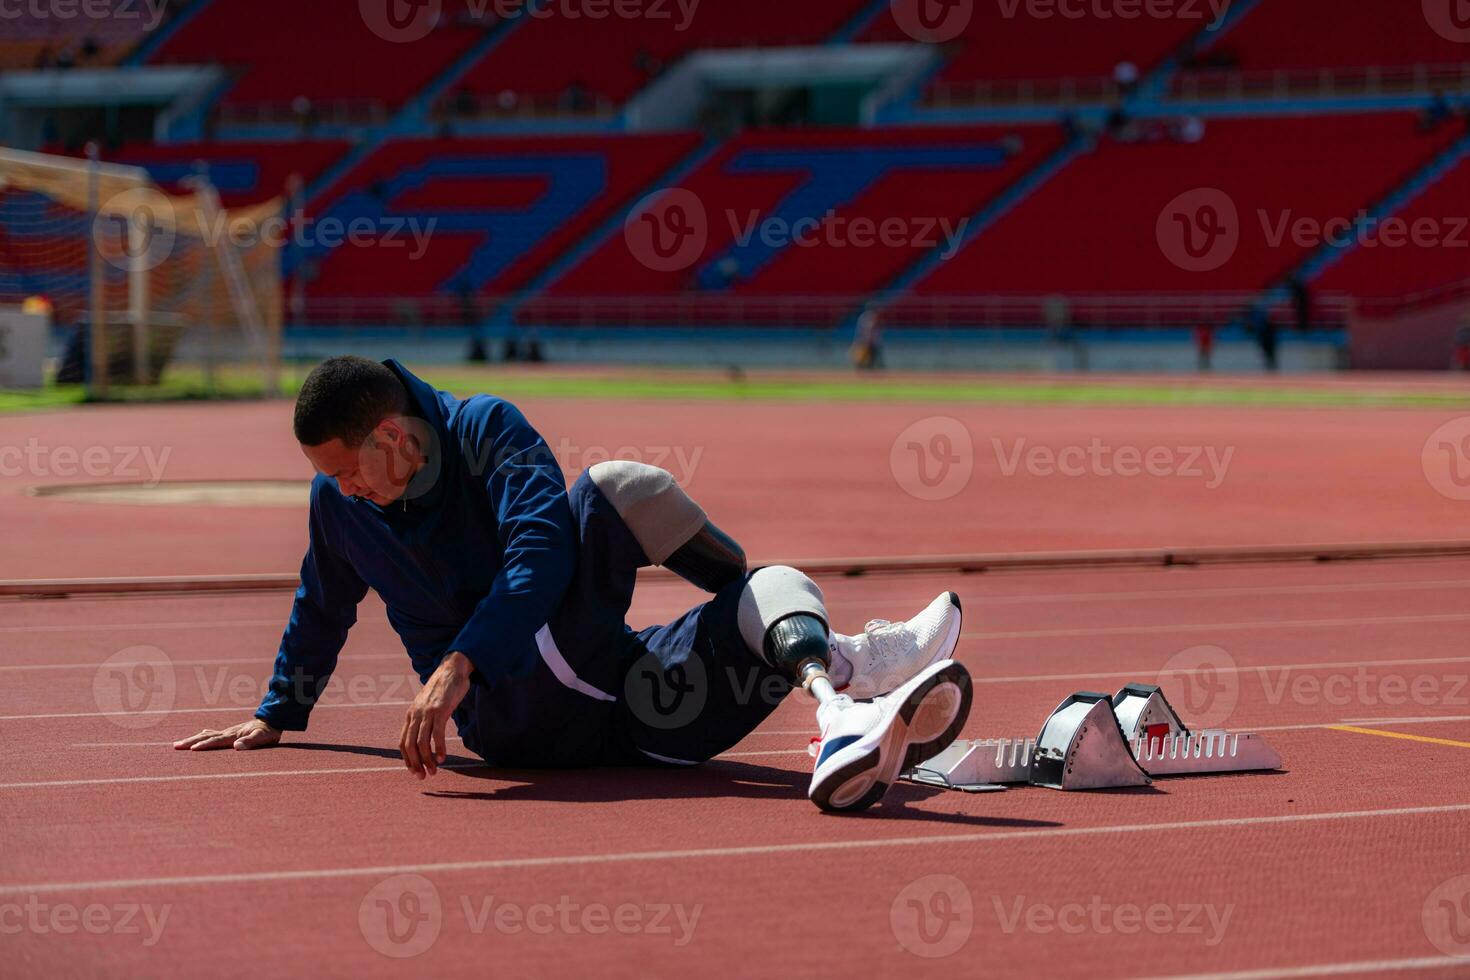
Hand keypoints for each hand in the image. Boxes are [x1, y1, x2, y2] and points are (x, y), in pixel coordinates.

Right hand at [174, 718, 280, 751]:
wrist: (275, 718)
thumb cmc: (270, 730)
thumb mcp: (263, 737)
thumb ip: (251, 741)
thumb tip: (236, 746)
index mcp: (234, 735)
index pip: (216, 741)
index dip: (204, 745)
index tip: (191, 749)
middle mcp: (228, 732)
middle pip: (206, 737)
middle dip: (190, 742)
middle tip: (175, 746)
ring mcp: (229, 731)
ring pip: (207, 735)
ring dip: (193, 739)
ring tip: (179, 743)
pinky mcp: (232, 732)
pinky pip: (214, 734)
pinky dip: (205, 735)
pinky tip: (201, 735)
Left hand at [400, 651, 471, 778]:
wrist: (452, 670)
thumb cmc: (442, 690)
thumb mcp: (427, 705)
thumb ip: (424, 718)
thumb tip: (425, 735)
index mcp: (411, 715)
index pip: (403, 743)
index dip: (407, 760)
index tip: (415, 771)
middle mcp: (416, 715)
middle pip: (410, 746)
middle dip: (415, 764)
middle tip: (423, 776)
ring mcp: (427, 713)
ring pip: (422, 743)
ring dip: (427, 760)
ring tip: (434, 771)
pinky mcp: (440, 711)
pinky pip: (437, 734)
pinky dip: (439, 749)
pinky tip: (443, 758)